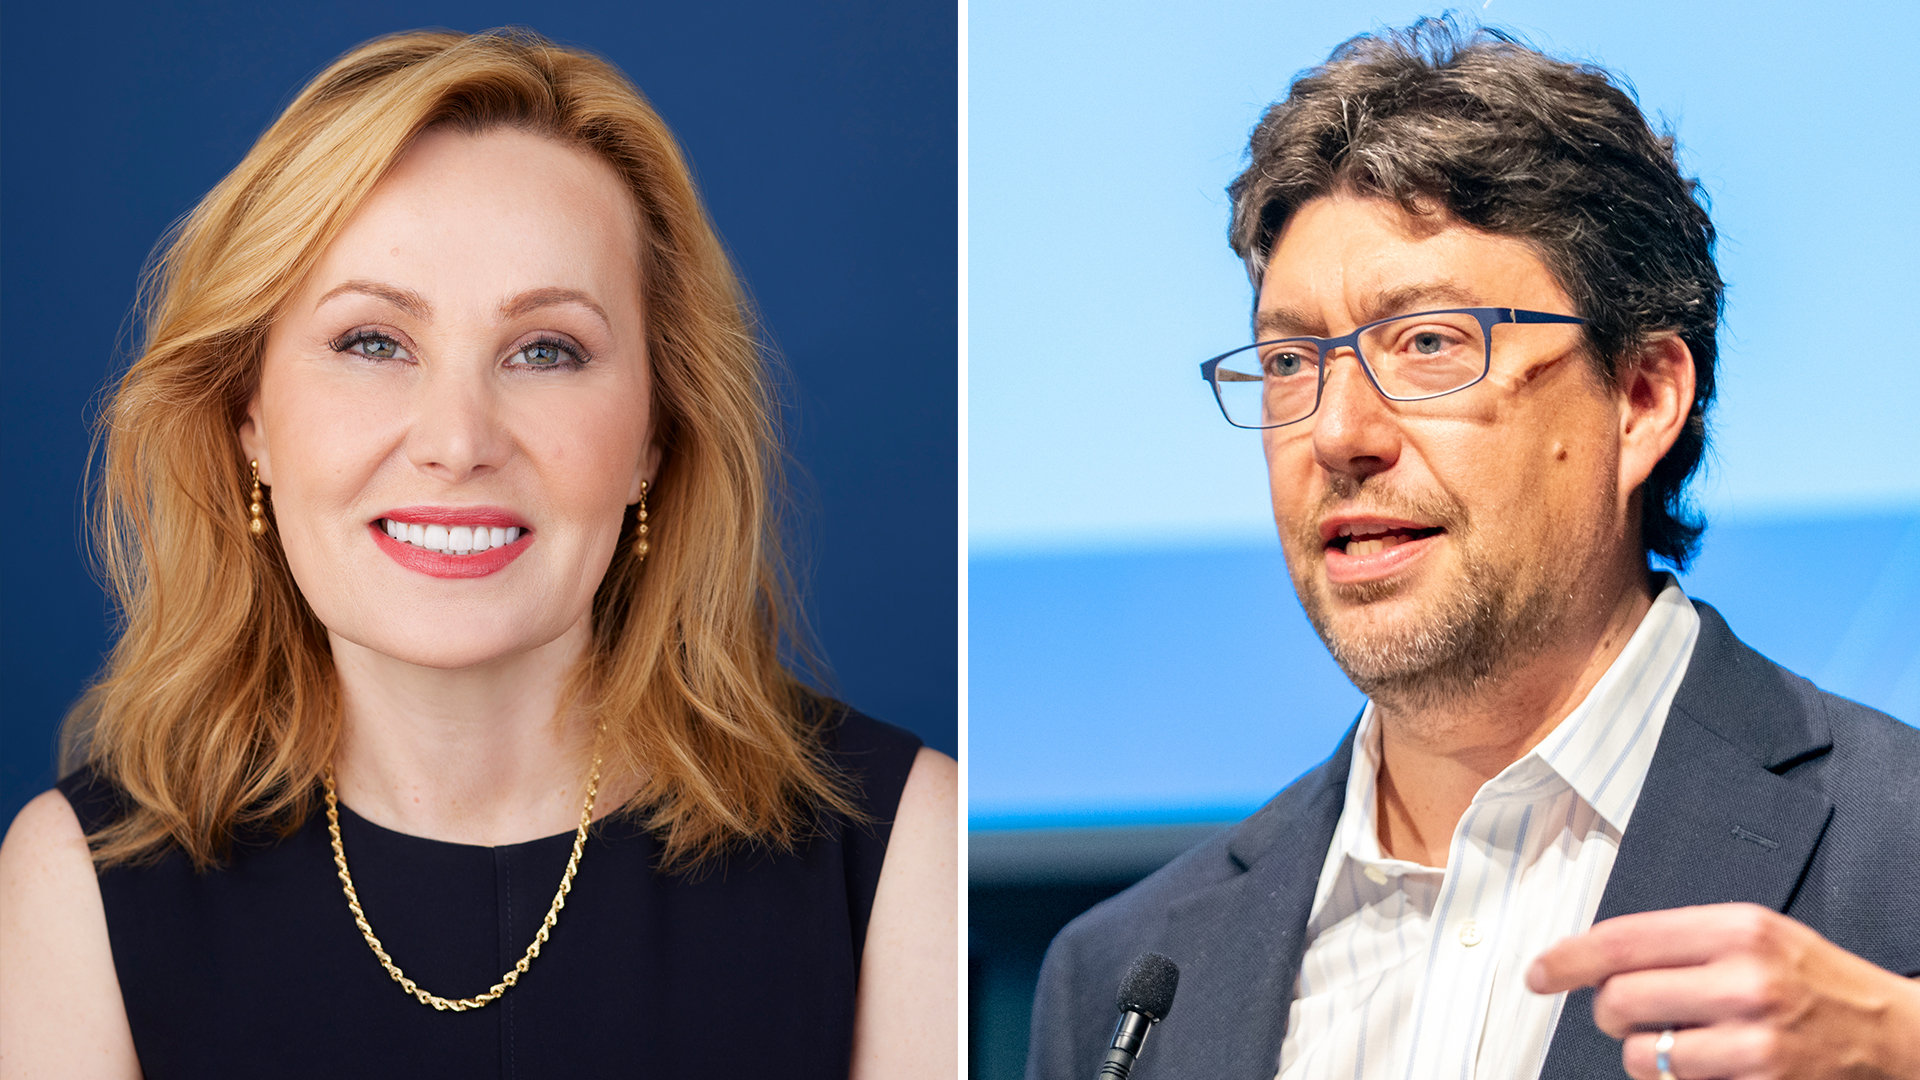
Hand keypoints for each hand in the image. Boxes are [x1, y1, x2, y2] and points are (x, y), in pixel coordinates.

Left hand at [1526, 903, 1919, 1078]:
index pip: (1621, 939)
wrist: (1894, 1035)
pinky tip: (1707, 1061)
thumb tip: (1597, 958)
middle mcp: (1744, 978)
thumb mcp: (1756, 936)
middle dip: (1610, 1011)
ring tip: (1679, 1039)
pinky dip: (1675, 1075)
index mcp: (1736, 927)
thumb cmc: (1816, 983)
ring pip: (1639, 1051)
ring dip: (1642, 1051)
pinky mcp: (1761, 1079)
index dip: (1566, 959)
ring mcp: (1754, 1037)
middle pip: (1618, 999)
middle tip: (1628, 1012)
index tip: (1539, 972)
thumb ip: (1682, 941)